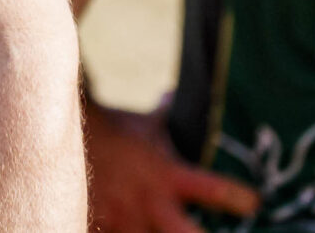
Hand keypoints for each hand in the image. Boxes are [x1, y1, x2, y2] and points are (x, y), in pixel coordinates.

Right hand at [84, 98, 260, 232]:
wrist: (59, 131)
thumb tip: (174, 94)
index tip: (255, 203)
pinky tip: (128, 230)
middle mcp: (150, 204)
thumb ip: (164, 116)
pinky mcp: (97, 227)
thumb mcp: (142, 124)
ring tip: (162, 230)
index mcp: (167, 176)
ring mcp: (123, 221)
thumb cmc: (108, 128)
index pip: (215, 190)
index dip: (241, 199)